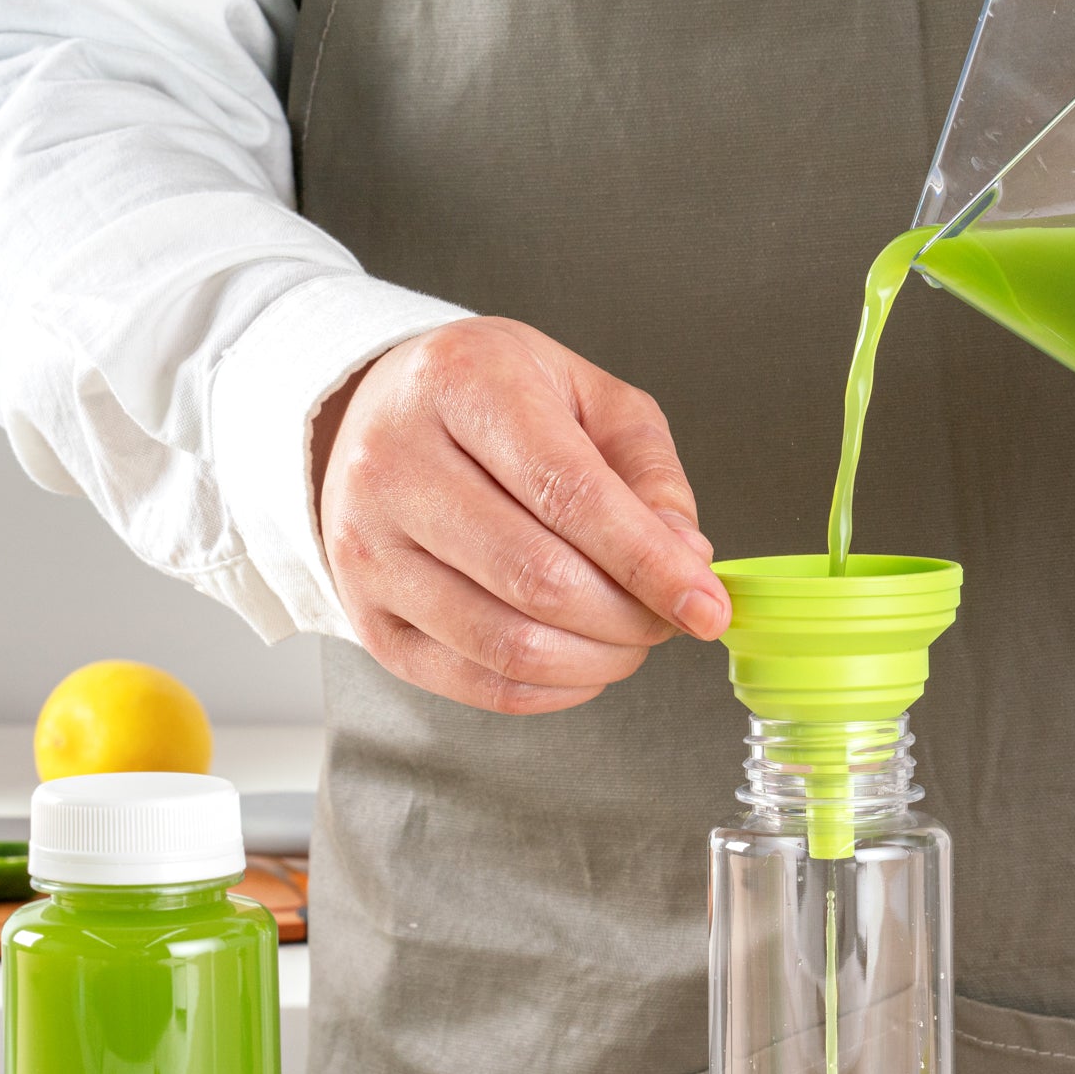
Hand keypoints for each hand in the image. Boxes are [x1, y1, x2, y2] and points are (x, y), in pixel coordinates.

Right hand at [311, 317, 726, 713]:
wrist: (379, 417)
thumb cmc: (495, 403)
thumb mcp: (587, 396)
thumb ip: (649, 473)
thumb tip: (687, 559)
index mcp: (462, 383)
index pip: (570, 494)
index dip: (649, 563)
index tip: (707, 606)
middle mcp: (395, 464)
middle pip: (540, 579)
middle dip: (631, 618)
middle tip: (669, 617)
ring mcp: (367, 549)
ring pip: (509, 644)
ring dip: (598, 660)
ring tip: (629, 636)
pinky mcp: (368, 620)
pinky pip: (479, 684)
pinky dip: (556, 689)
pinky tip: (582, 659)